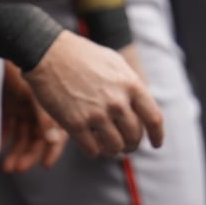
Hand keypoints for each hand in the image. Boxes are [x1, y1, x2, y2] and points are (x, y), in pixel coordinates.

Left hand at [0, 61, 67, 172]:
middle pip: (39, 136)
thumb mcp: (44, 92)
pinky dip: (5, 136)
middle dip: (30, 153)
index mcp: (58, 104)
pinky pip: (8, 123)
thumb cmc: (40, 65)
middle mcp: (42, 106)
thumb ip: (48, 117)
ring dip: (17, 149)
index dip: (52, 149)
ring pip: (23, 132)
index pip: (58, 132)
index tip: (45, 165)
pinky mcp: (10, 100)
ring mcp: (26, 103)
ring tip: (9, 167)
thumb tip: (53, 140)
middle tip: (20, 169)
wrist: (24, 41)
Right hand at [23, 31, 165, 157]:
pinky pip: (93, 151)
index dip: (157, 136)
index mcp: (130, 84)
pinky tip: (90, 143)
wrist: (48, 53)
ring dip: (112, 149)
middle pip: (134, 136)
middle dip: (132, 144)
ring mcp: (96, 114)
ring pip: (115, 147)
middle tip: (126, 145)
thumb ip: (130, 85)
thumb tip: (141, 107)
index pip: (153, 118)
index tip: (156, 144)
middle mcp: (117, 101)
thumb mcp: (115, 63)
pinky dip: (94, 151)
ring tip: (107, 144)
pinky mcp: (76, 125)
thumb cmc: (82, 55)